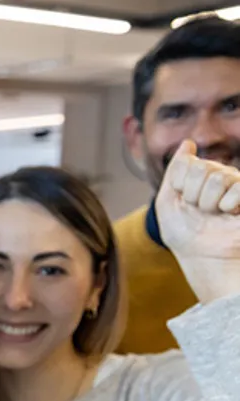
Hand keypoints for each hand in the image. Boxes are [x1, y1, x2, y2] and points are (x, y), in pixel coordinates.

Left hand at [156, 140, 239, 301]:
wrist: (201, 257)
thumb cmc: (183, 233)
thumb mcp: (168, 201)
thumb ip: (175, 171)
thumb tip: (187, 142)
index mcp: (200, 175)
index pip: (187, 163)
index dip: (180, 186)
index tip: (183, 202)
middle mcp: (220, 176)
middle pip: (202, 168)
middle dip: (194, 195)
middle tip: (200, 211)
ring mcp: (236, 186)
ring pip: (218, 177)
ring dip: (209, 202)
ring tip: (213, 214)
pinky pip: (238, 187)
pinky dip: (229, 204)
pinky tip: (229, 213)